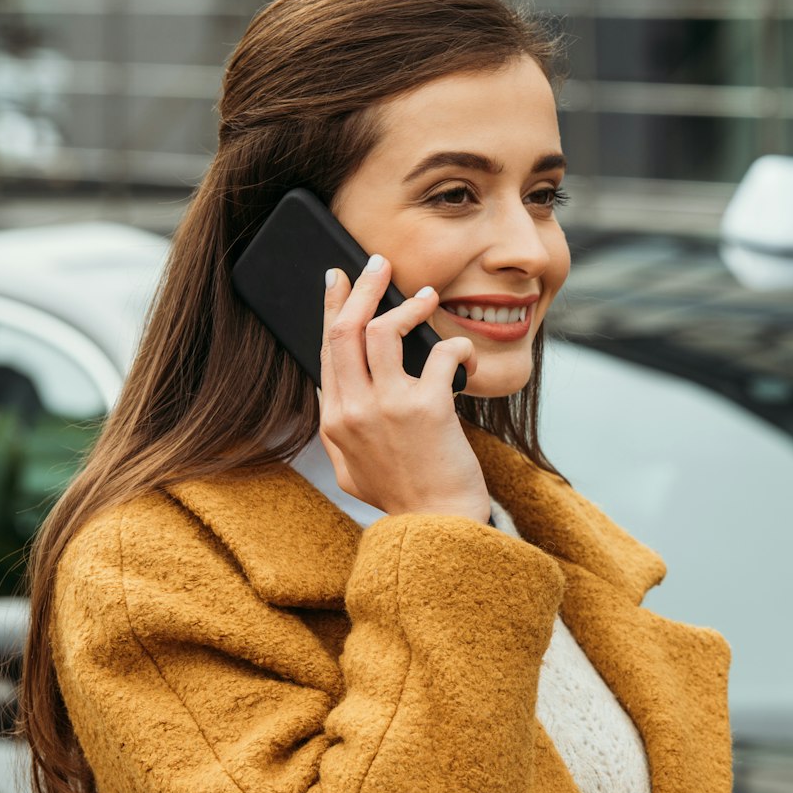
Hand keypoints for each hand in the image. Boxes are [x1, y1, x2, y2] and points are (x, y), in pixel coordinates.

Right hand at [319, 254, 488, 522]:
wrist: (440, 528)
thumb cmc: (404, 497)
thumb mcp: (351, 469)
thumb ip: (341, 430)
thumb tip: (333, 391)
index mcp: (335, 421)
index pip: (326, 349)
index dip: (332, 308)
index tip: (338, 280)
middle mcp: (354, 410)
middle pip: (346, 330)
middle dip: (360, 287)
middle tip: (377, 263)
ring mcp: (388, 407)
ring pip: (383, 331)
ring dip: (406, 305)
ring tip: (426, 295)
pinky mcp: (428, 409)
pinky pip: (440, 354)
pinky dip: (457, 347)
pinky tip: (466, 355)